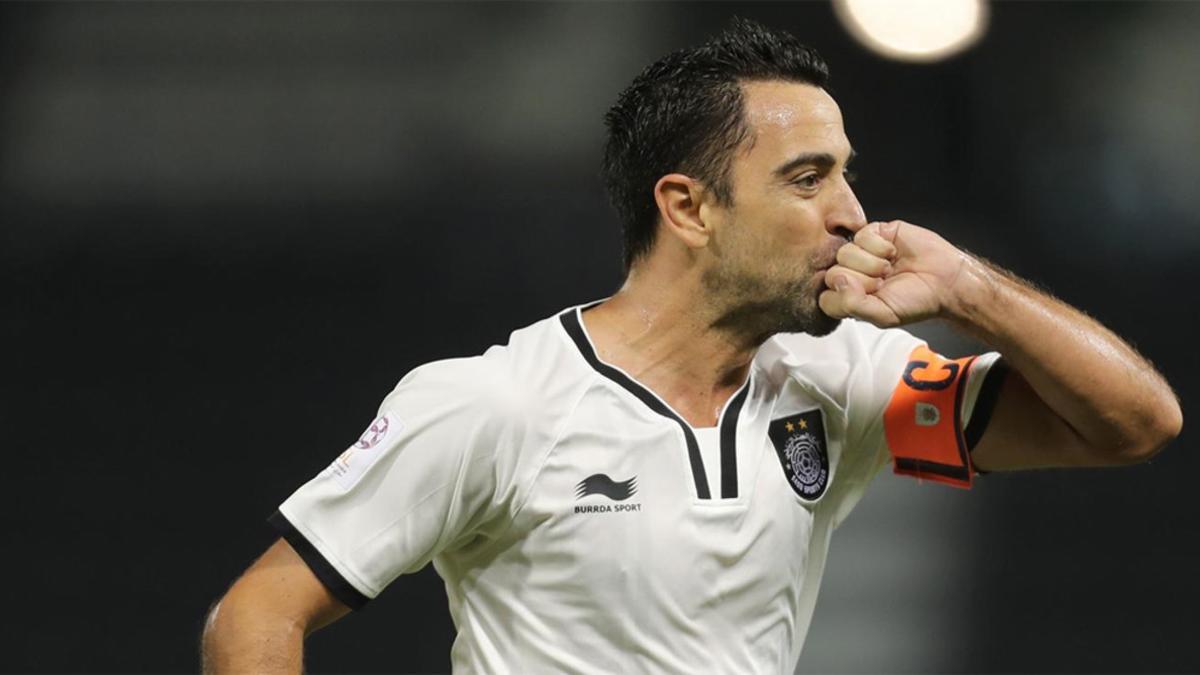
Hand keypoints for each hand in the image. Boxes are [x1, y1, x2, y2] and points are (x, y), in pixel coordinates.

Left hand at [818, 220, 975, 326]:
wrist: (945, 281)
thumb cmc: (916, 301)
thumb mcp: (883, 316)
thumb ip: (853, 305)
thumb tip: (838, 281)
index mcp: (850, 297)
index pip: (825, 297)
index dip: (847, 298)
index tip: (871, 299)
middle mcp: (852, 273)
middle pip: (833, 274)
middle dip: (863, 281)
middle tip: (884, 283)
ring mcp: (861, 252)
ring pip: (844, 253)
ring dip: (873, 264)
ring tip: (890, 269)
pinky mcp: (874, 233)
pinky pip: (861, 236)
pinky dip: (881, 247)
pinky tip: (894, 253)